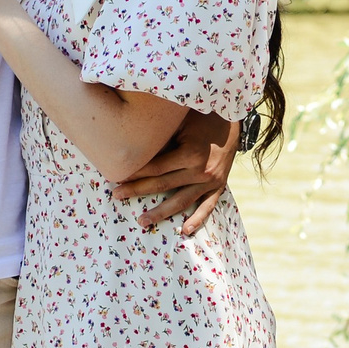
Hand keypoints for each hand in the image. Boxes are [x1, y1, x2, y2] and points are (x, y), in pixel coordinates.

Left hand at [114, 112, 238, 233]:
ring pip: (181, 201)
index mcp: (190, 153)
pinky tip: (185, 230)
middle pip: (162, 185)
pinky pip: (207, 206)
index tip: (117, 176)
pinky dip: (197, 219)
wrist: (232, 121)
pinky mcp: (219, 185)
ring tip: (142, 221)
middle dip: (137, 190)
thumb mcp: (179, 121)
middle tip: (117, 195)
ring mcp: (210, 181)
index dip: (135, 173)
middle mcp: (200, 171)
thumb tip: (132, 146)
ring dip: (161, 213)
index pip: (155, 168)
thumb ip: (161, 137)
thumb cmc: (201, 117)